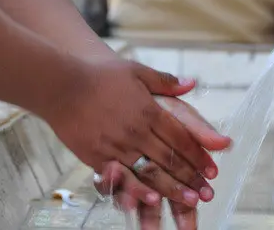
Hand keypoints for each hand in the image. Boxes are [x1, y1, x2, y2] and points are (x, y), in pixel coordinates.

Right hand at [46, 58, 227, 206]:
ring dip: (172, 189)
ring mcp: (117, 146)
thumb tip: (191, 84)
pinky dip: (140, 191)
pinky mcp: (99, 157)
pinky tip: (153, 200)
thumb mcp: (136, 71)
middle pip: (170, 158)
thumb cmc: (99, 76)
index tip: (211, 169)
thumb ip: (165, 82)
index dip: (198, 155)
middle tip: (206, 193)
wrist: (61, 86)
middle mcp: (137, 130)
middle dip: (191, 177)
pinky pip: (124, 178)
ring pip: (151, 172)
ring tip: (190, 202)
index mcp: (149, 110)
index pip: (181, 137)